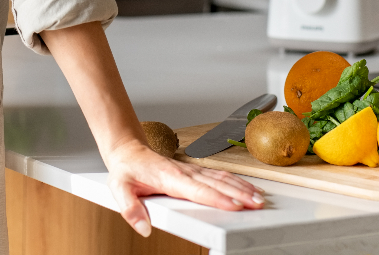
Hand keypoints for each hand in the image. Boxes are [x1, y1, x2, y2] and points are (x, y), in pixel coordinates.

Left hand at [103, 138, 264, 236]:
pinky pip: (218, 175)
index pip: (198, 190)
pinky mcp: (193, 171)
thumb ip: (130, 209)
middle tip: (257, 205)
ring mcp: (190, 171)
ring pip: (221, 178)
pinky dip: (235, 182)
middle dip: (239, 194)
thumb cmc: (126, 169)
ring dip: (241, 188)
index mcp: (169, 177)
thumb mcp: (119, 188)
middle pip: (216, 184)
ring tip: (259, 199)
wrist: (128, 150)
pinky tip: (246, 188)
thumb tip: (143, 227)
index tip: (235, 206)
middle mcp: (184, 172)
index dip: (217, 198)